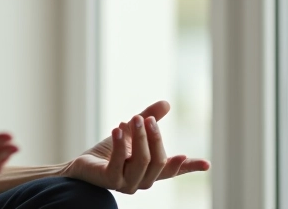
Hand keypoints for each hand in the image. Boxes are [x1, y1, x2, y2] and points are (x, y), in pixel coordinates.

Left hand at [61, 100, 209, 194]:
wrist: (81, 165)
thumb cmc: (108, 150)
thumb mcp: (132, 131)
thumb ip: (149, 118)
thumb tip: (167, 103)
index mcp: (149, 171)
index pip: (172, 170)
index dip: (189, 167)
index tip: (206, 164)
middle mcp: (141, 181)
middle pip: (158, 162)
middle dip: (155, 138)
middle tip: (146, 118)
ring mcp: (126, 183)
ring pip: (142, 162)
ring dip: (140, 138)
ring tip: (135, 118)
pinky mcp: (109, 180)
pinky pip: (118, 163)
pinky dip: (120, 145)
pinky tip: (118, 128)